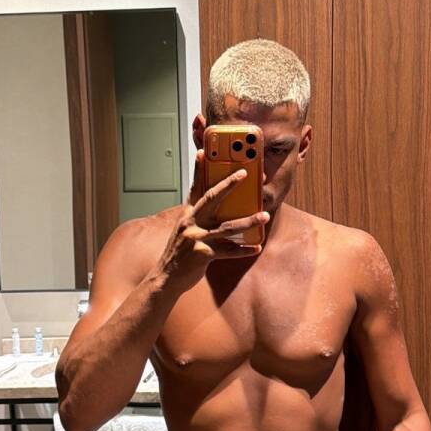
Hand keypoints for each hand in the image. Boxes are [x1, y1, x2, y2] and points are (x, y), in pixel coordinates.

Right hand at [155, 148, 269, 290]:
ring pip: (227, 226)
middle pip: (212, 199)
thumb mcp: (185, 231)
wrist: (166, 278)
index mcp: (187, 215)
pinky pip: (228, 251)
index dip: (199, 170)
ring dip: (249, 220)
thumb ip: (198, 217)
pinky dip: (243, 249)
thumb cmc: (179, 254)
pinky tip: (256, 247)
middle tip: (244, 174)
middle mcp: (190, 223)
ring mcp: (196, 238)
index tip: (203, 153)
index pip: (195, 188)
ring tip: (265, 215)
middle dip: (229, 185)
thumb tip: (219, 207)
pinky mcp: (203, 255)